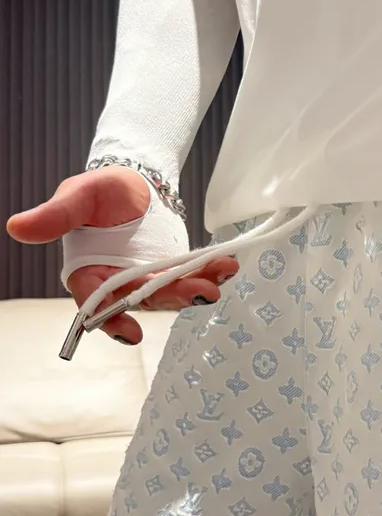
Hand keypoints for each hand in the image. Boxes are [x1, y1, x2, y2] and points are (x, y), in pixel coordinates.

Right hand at [6, 166, 238, 344]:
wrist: (133, 183)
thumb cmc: (99, 191)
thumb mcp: (77, 197)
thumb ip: (55, 216)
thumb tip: (17, 227)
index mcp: (89, 273)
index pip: (95, 303)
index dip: (111, 320)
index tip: (130, 332)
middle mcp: (120, 283)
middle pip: (146, 300)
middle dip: (175, 297)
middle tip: (202, 291)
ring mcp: (149, 279)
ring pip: (173, 291)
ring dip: (199, 286)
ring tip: (222, 274)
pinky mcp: (172, 270)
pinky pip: (191, 276)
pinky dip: (210, 271)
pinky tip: (227, 264)